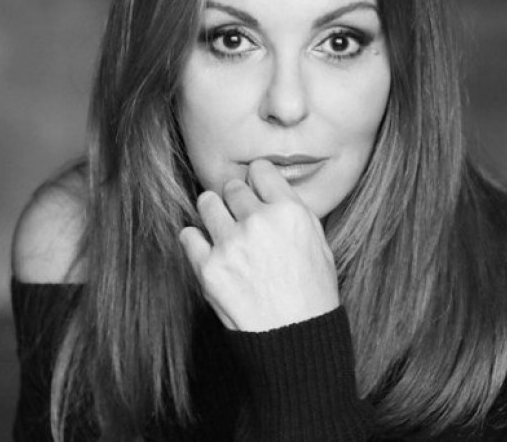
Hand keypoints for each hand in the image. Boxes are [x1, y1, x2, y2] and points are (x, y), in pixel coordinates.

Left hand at [179, 159, 339, 331]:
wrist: (295, 338)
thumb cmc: (312, 291)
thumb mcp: (318, 241)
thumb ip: (292, 210)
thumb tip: (268, 188)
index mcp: (289, 211)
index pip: (260, 169)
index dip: (257, 179)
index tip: (255, 189)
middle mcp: (258, 221)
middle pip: (232, 186)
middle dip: (235, 198)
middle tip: (240, 217)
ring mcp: (230, 244)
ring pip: (206, 202)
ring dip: (213, 212)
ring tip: (222, 228)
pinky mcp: (208, 268)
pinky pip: (188, 235)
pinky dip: (195, 240)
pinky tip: (208, 249)